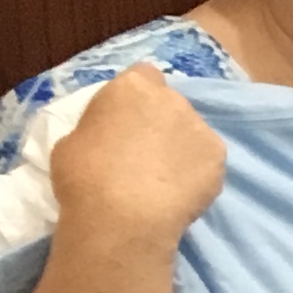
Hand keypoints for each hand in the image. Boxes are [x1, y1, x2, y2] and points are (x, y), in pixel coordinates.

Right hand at [50, 65, 226, 245]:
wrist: (121, 216)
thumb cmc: (84, 176)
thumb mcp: (73, 140)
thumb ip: (100, 127)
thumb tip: (111, 135)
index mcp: (132, 87)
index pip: (143, 76)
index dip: (136, 98)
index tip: (127, 120)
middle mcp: (172, 99)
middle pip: (169, 105)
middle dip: (160, 123)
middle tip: (143, 155)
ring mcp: (200, 127)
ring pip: (191, 133)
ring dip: (180, 148)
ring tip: (161, 180)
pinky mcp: (219, 158)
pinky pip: (206, 161)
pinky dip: (196, 173)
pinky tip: (178, 194)